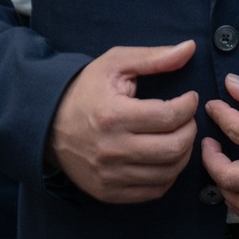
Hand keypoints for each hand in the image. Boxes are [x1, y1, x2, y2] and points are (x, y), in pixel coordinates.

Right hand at [48, 40, 198, 201]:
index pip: (170, 116)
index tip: (188, 98)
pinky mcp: (108, 192)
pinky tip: (164, 157)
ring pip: (168, 172)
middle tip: (185, 119)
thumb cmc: (86, 91)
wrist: (47, 125)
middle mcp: (111, 150)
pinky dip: (168, 175)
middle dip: (190, 130)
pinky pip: (154, 191)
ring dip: (183, 153)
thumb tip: (190, 47)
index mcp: (113, 116)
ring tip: (177, 135)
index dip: (189, 105)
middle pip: (174, 148)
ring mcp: (109, 175)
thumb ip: (154, 57)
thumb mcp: (115, 64)